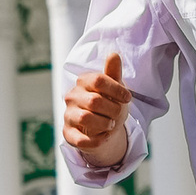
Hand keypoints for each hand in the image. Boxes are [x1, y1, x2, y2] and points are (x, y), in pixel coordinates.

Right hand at [62, 53, 132, 168]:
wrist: (103, 128)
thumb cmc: (109, 105)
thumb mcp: (114, 89)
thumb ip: (113, 73)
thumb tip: (113, 54)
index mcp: (83, 82)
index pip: (98, 80)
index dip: (116, 90)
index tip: (127, 98)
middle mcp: (72, 97)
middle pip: (95, 101)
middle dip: (113, 110)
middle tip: (118, 114)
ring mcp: (68, 115)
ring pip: (86, 118)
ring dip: (105, 124)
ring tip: (110, 125)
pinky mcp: (68, 134)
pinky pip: (81, 140)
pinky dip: (98, 140)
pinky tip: (105, 136)